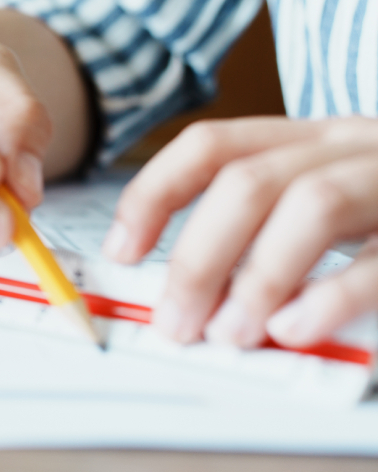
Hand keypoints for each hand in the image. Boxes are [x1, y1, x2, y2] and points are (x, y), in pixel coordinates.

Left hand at [103, 116, 377, 348]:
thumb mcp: (333, 200)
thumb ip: (268, 230)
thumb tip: (190, 295)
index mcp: (311, 139)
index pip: (210, 145)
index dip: (153, 195)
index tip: (121, 252)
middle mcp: (349, 148)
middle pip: (247, 182)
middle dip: (198, 258)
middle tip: (176, 321)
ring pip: (312, 204)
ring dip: (257, 277)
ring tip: (231, 332)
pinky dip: (331, 295)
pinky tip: (295, 327)